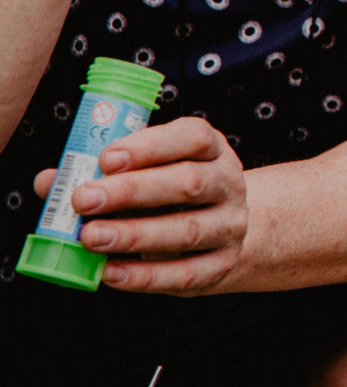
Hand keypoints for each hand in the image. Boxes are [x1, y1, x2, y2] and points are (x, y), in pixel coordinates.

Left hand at [33, 116, 247, 294]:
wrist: (220, 230)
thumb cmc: (170, 195)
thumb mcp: (147, 172)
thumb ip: (99, 174)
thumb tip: (50, 181)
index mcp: (211, 149)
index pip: (191, 137)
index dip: (149, 146)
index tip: (105, 159)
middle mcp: (227, 183)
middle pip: (188, 183)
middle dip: (131, 191)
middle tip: (83, 200)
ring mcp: (229, 225)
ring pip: (187, 230)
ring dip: (134, 235)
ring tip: (90, 238)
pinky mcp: (221, 264)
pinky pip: (185, 273)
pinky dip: (144, 276)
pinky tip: (110, 272)